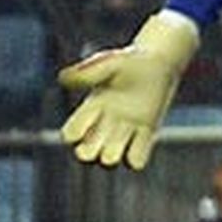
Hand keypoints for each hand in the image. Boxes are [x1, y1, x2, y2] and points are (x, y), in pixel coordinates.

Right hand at [58, 13, 199, 169]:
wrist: (160, 63)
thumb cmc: (131, 61)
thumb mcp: (109, 64)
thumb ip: (87, 73)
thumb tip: (61, 79)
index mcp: (90, 108)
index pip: (71, 133)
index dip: (75, 132)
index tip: (92, 115)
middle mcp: (104, 123)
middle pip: (86, 153)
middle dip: (90, 153)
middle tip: (103, 138)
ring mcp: (125, 130)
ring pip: (109, 160)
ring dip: (113, 154)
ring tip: (125, 132)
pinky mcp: (146, 133)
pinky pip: (136, 160)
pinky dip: (136, 157)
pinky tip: (142, 135)